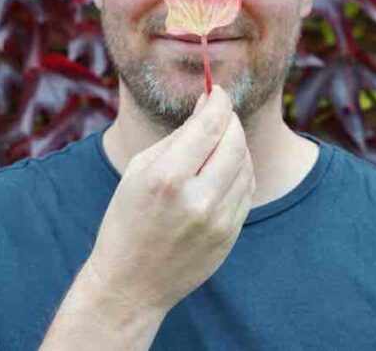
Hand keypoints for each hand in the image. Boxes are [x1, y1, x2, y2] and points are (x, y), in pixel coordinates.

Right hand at [83, 86, 255, 314]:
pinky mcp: (230, 236)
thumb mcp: (139, 171)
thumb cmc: (127, 219)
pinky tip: (224, 168)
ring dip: (237, 145)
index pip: (210, 125)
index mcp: (166, 178)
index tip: (219, 92)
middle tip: (221, 113)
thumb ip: (178, 136)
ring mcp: (217, 221)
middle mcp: (196, 199)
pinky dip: (240, 171)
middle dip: (231, 121)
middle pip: (234, 142)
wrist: (131, 284)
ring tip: (219, 142)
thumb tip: (209, 105)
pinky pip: (247, 191)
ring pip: (246, 166)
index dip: (220, 102)